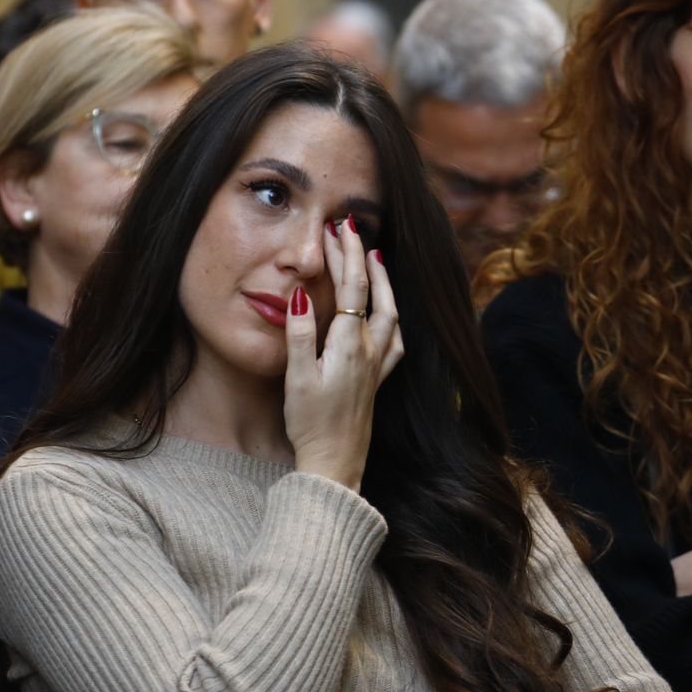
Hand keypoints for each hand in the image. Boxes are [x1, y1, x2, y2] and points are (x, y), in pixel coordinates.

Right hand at [283, 217, 403, 490]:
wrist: (335, 462)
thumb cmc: (310, 423)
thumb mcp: (296, 378)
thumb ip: (299, 336)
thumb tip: (299, 295)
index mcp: (349, 345)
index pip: (352, 288)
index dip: (346, 255)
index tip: (338, 228)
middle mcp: (370, 350)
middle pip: (373, 292)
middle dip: (363, 257)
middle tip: (351, 230)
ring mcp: (379, 364)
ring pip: (391, 311)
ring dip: (383, 281)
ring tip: (374, 257)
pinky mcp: (379, 379)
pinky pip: (396, 337)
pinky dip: (393, 314)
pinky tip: (389, 311)